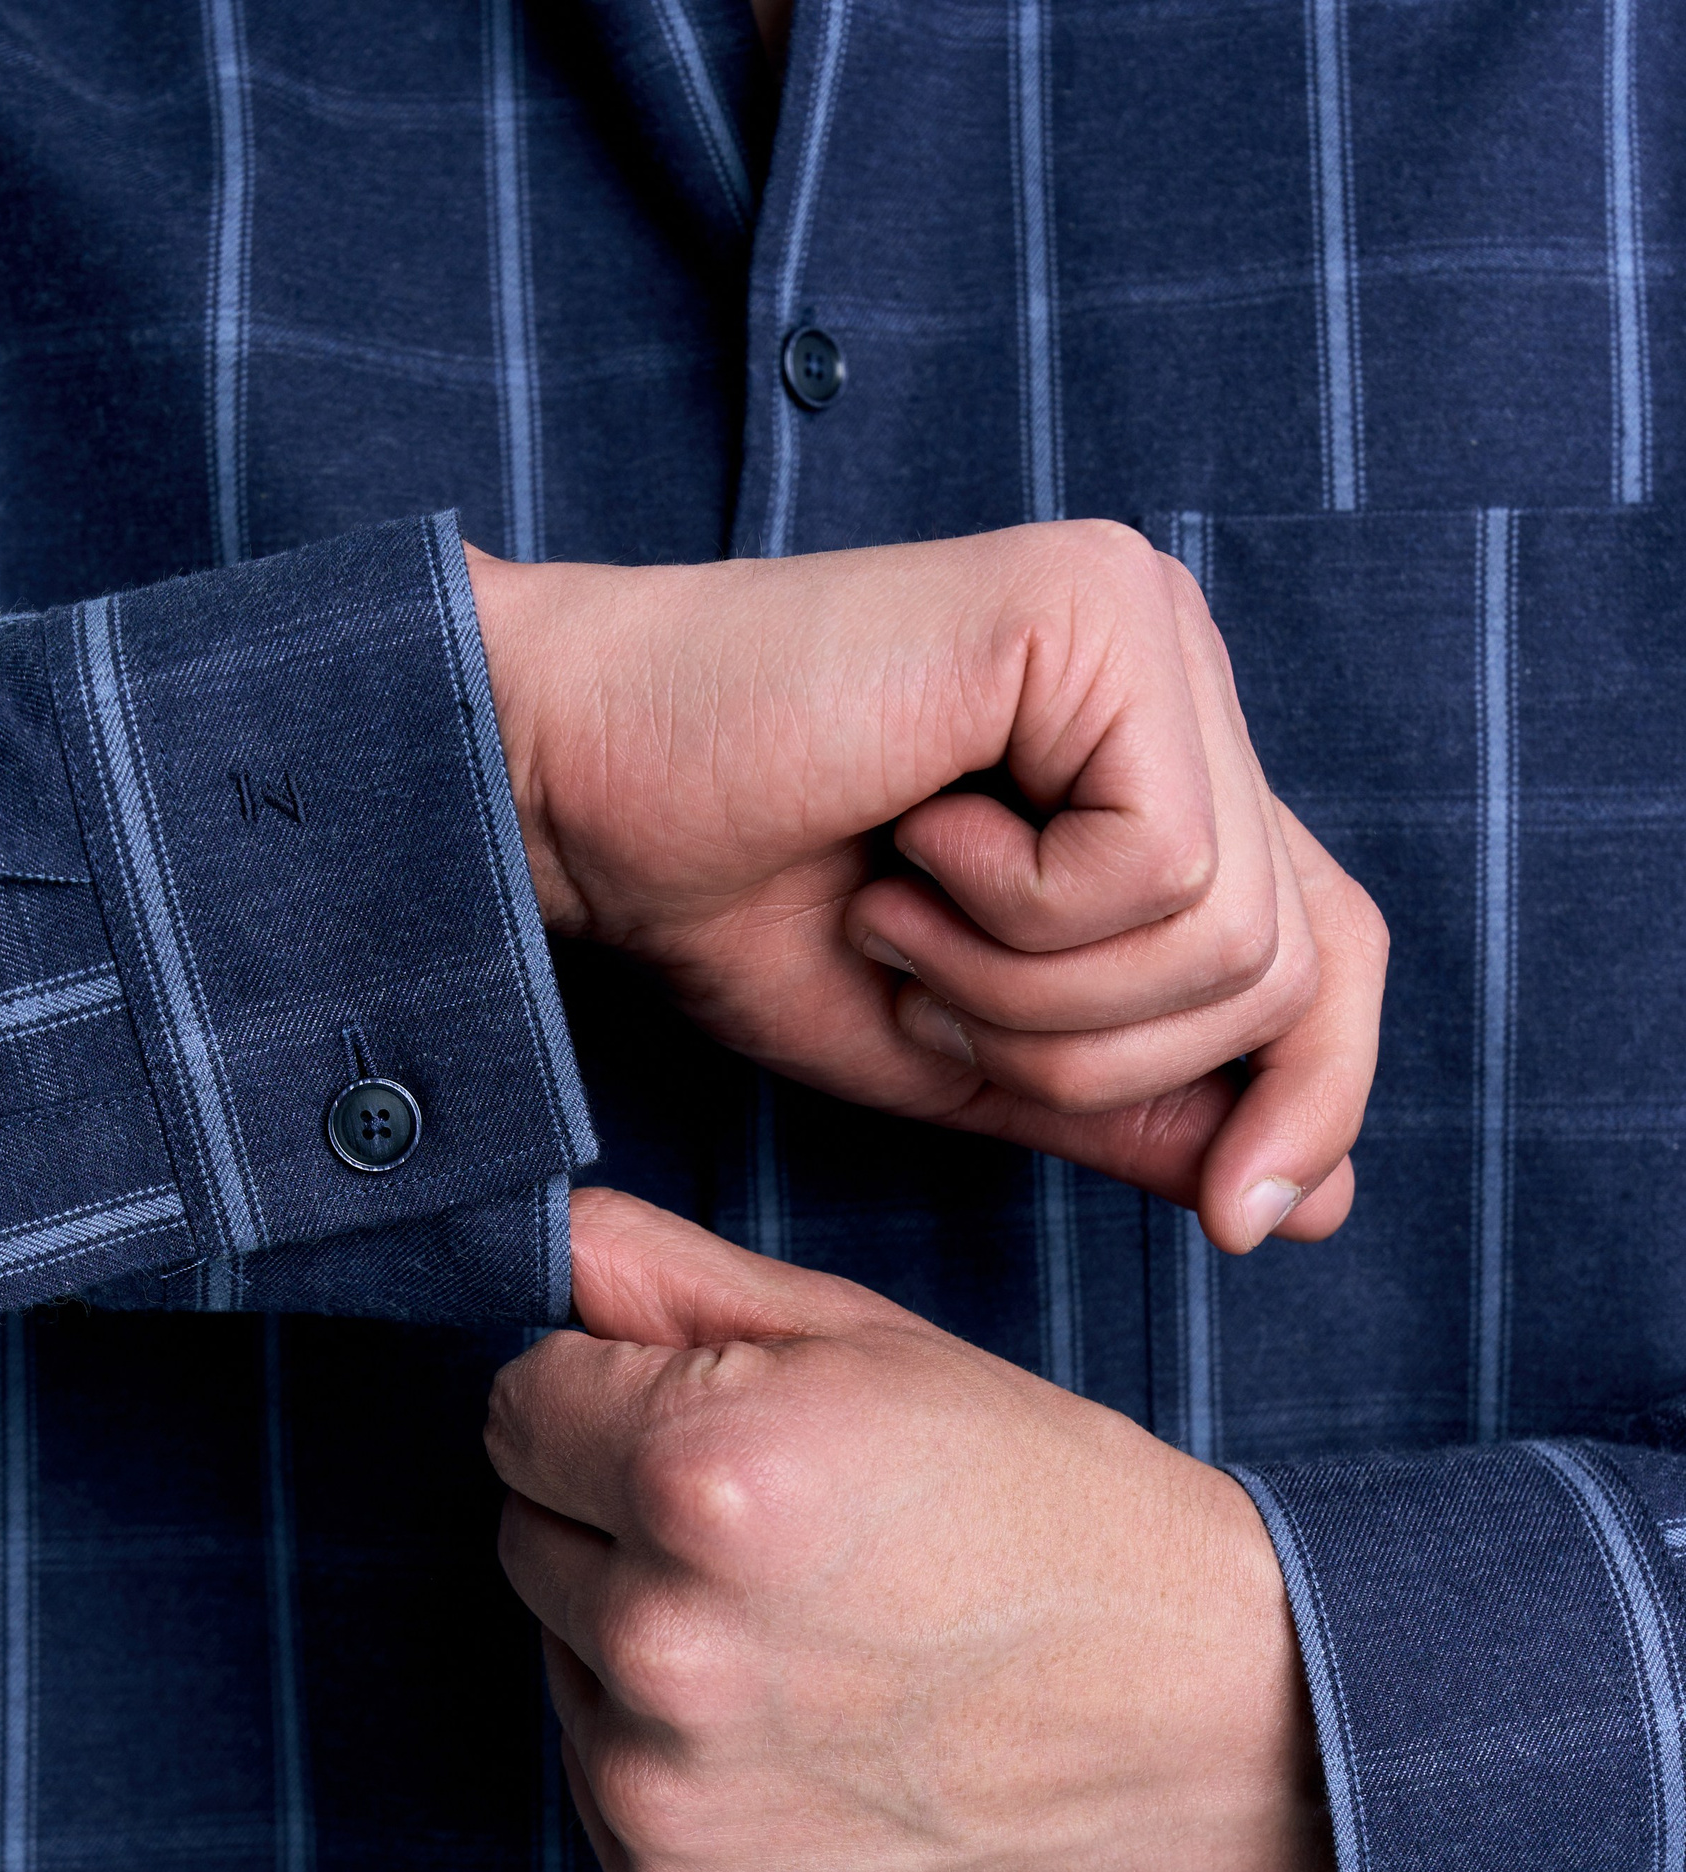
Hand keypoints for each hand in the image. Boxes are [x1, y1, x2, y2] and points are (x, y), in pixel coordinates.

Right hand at [469, 524, 1385, 1254]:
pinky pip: (1163, 866)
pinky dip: (1018, 918)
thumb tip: (1322, 1200)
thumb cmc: (745, 908)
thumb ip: (1143, 1108)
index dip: (1314, 1095)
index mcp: (1162, 764)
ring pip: (1232, 934)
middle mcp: (1179, 675)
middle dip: (1098, 1056)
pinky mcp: (1099, 610)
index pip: (1334, 948)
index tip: (1237, 1222)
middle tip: (928, 982)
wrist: (576, 795)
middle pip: (1293, 964)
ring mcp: (1150, 627)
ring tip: (905, 911)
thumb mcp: (977, 1057)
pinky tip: (911, 839)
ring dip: (1036, 992)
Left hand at [486, 1189, 1336, 1871]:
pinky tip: (805, 1734)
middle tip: (787, 1538)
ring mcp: (666, 1791)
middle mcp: (663, 1644)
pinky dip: (677, 1758)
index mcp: (702, 1476)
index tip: (713, 1422)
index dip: (609, 1397)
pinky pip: (603, 1783)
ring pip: (562, 1656)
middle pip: (524, 1530)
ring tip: (810, 1639)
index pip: (515, 1404)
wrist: (1190, 1712)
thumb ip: (667, 1279)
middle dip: (620, 1515)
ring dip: (644, 1637)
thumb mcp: (866, 1341)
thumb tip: (535, 1242)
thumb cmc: (1037, 1505)